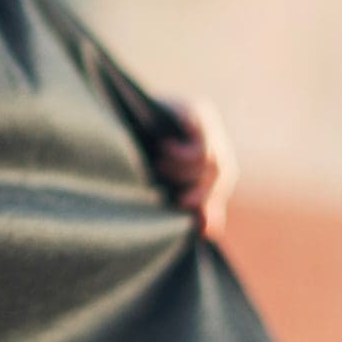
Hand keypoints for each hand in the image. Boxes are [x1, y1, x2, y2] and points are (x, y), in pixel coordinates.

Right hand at [149, 95, 236, 242]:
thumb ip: (191, 203)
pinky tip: (163, 148)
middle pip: (221, 172)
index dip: (206, 200)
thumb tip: (210, 231)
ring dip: (184, 170)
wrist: (120, 110)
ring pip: (212, 160)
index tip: (184, 209)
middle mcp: (213, 137)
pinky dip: (183, 153)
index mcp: (209, 154)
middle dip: (198, 189)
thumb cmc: (140, 148)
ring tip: (158, 165)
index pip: (219, 183)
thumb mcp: (166, 181)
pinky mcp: (197, 110)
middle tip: (172, 195)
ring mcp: (208, 123)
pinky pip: (202, 142)